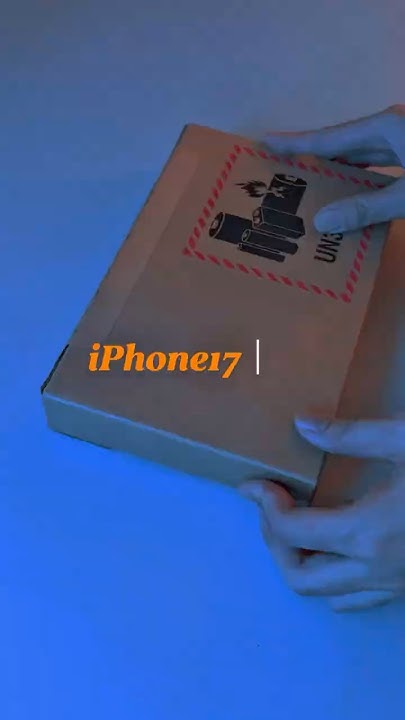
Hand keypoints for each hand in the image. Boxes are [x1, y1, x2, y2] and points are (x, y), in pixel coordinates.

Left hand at [240, 415, 404, 611]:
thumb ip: (351, 436)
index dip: (263, 507)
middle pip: (300, 578)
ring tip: (298, 524)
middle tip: (272, 507)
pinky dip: (332, 577)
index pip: (291, 531)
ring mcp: (395, 584)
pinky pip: (358, 597)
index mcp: (369, 531)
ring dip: (300, 562)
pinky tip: (337, 545)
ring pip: (327, 595)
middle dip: (274, 542)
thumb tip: (302, 425)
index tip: (254, 483)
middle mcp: (377, 568)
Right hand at [265, 104, 404, 233]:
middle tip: (283, 176)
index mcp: (383, 126)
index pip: (329, 137)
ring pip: (362, 155)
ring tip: (311, 191)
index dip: (296, 143)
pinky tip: (351, 196)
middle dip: (314, 161)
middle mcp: (390, 127)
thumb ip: (367, 207)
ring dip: (338, 173)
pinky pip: (380, 164)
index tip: (265, 143)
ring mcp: (403, 138)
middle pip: (342, 146)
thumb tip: (322, 221)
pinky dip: (362, 179)